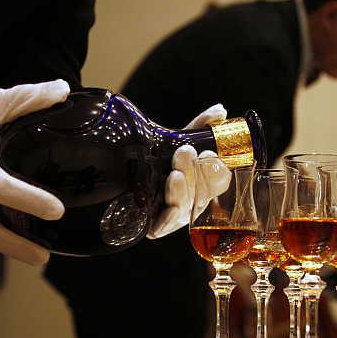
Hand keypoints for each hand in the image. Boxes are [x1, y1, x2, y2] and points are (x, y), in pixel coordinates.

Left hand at [147, 104, 230, 238]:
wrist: (116, 174)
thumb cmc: (156, 159)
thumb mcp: (177, 140)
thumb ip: (199, 126)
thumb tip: (220, 110)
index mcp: (201, 183)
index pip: (218, 181)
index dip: (217, 171)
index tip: (209, 154)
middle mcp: (190, 201)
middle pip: (201, 194)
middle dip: (195, 173)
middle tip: (185, 152)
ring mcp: (171, 216)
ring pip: (183, 207)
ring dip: (182, 191)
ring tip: (175, 174)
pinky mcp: (150, 226)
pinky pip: (161, 227)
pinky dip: (167, 218)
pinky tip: (166, 210)